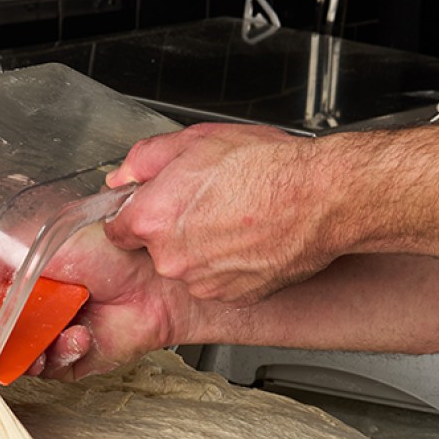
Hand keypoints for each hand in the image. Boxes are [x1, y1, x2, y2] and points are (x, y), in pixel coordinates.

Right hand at [27, 223, 198, 380]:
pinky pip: (52, 369)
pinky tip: (77, 335)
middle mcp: (37, 310)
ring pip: (19, 356)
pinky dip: (60, 354)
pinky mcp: (75, 359)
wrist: (154, 278)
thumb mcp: (43, 242)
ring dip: (28, 348)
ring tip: (45, 332)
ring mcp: (54, 335)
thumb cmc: (110, 251)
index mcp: (25, 280)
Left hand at [103, 122, 339, 303]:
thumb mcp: (197, 141)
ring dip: (203, 249)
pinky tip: (250, 239)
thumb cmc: (268, 168)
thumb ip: (146, 160)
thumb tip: (123, 175)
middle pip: (155, 249)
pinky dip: (229, 266)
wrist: (321, 198)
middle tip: (209, 204)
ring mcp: (204, 283)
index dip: (138, 213)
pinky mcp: (234, 297)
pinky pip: (219, 281)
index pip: (118, 229)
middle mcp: (173, 259)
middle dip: (174, 229)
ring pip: (188, 267)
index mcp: (154, 219)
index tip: (155, 206)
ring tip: (236, 219)